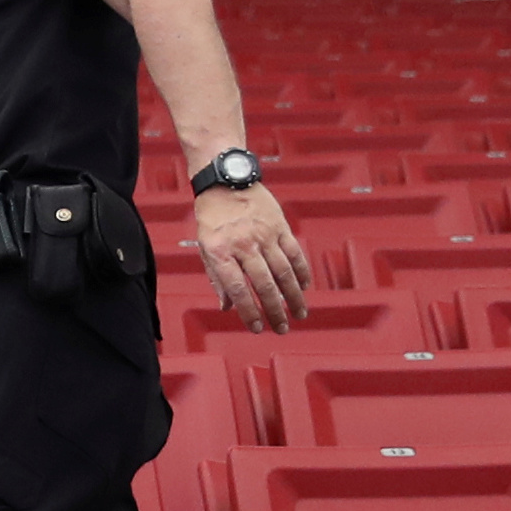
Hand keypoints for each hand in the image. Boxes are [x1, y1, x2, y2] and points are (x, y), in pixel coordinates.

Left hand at [192, 184, 310, 332]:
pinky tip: (304, 287)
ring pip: (284, 271)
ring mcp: (264, 234)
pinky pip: (294, 252)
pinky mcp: (280, 225)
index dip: (248, 311)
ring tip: (299, 314)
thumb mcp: (206, 248)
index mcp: (220, 251)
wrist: (226, 180)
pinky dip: (301, 271)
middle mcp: (244, 244)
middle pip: (264, 284)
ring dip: (293, 296)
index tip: (257, 328)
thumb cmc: (213, 218)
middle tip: (281, 329)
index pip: (238, 289)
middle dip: (275, 311)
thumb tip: (227, 307)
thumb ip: (217, 278)